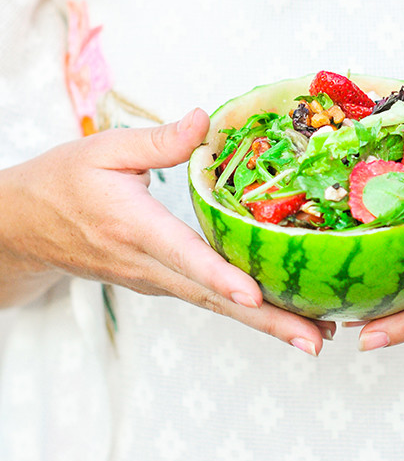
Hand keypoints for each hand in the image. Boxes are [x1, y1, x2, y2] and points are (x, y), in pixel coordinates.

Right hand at [0, 109, 334, 354]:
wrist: (23, 227)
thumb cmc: (63, 182)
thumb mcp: (105, 148)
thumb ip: (159, 140)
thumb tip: (208, 121)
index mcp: (134, 228)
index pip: (183, 256)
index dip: (221, 277)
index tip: (256, 295)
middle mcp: (146, 265)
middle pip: (213, 298)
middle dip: (267, 321)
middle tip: (317, 339)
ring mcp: (152, 281)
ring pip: (214, 305)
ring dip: (265, 323)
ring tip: (315, 335)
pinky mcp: (158, 283)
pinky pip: (205, 299)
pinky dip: (244, 311)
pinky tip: (280, 311)